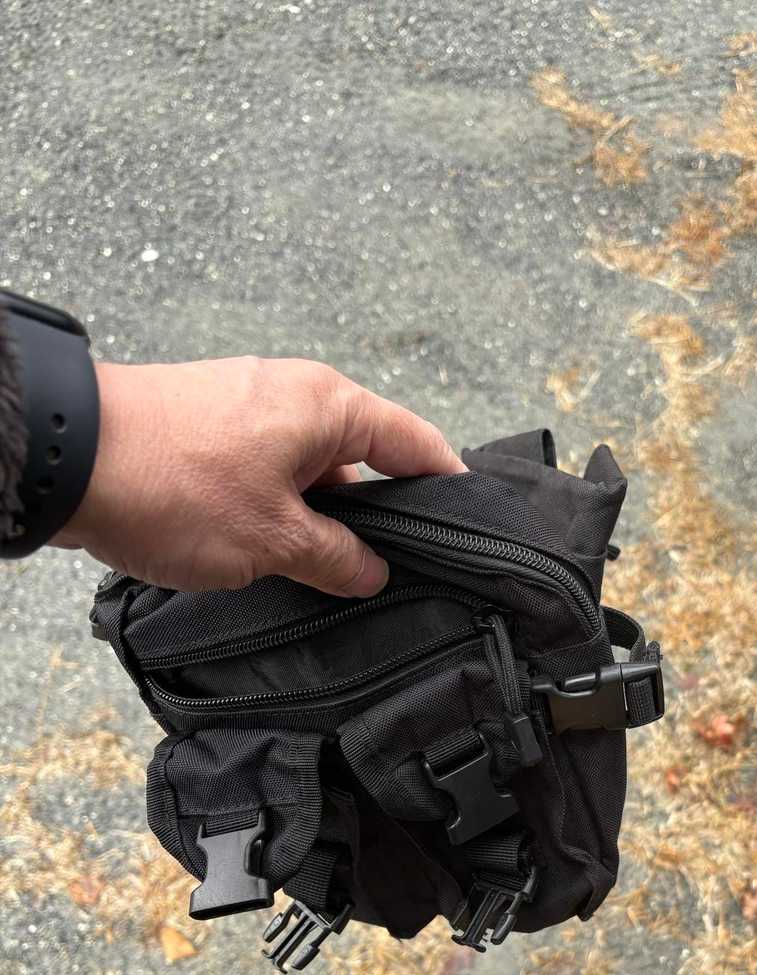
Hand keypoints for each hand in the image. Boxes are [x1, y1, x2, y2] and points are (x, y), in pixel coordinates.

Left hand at [55, 356, 465, 592]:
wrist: (65, 458)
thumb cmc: (174, 484)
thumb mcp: (273, 539)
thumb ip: (337, 558)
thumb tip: (374, 572)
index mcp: (329, 405)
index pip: (416, 442)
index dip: (447, 487)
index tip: (471, 528)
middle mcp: (296, 396)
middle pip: (365, 460)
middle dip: (378, 518)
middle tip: (394, 574)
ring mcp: (251, 410)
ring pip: (313, 473)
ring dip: (321, 521)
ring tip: (324, 575)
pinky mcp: (212, 431)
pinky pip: (270, 473)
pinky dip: (281, 511)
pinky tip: (274, 556)